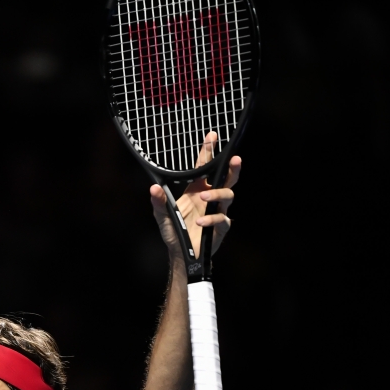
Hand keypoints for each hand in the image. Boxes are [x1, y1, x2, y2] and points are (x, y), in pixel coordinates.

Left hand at [150, 131, 239, 259]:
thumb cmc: (174, 232)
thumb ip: (159, 202)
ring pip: (228, 195)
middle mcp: (209, 197)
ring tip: (204, 197)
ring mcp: (217, 211)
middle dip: (232, 167)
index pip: (204, 167)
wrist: (182, 254)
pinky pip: (222, 219)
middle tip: (234, 158)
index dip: (208, 152)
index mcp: (196, 190)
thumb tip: (154, 188)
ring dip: (217, 194)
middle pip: (226, 178)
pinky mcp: (221, 227)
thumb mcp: (162, 216)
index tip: (211, 136)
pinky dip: (211, 220)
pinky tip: (200, 222)